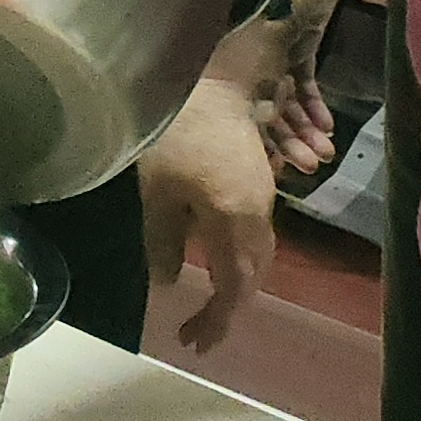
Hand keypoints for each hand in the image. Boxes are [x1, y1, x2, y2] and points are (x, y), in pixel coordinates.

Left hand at [136, 73, 279, 352]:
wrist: (210, 78)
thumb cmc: (173, 132)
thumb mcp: (157, 191)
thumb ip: (164, 240)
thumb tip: (170, 284)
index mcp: (234, 220)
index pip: (232, 286)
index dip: (215, 319)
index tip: (192, 342)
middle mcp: (258, 214)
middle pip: (252, 275)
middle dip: (228, 308)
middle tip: (198, 331)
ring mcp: (263, 197)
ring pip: (259, 255)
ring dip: (237, 284)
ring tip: (209, 305)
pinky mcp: (260, 182)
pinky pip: (257, 234)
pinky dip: (240, 258)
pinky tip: (219, 261)